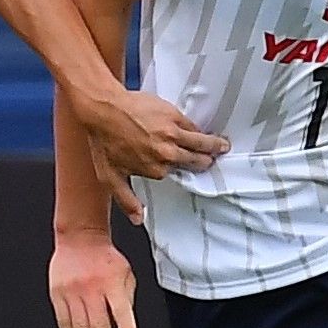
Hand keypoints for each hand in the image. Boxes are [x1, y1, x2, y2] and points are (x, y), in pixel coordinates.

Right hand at [49, 229, 139, 327]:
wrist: (80, 238)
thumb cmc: (105, 258)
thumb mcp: (125, 274)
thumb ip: (126, 299)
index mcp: (112, 281)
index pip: (121, 310)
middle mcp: (91, 287)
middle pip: (99, 325)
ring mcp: (72, 292)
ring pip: (80, 327)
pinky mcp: (57, 294)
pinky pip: (63, 321)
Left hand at [74, 87, 226, 221]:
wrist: (103, 109)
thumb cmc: (103, 141)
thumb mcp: (110, 177)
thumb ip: (126, 200)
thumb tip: (138, 219)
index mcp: (155, 169)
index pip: (177, 174)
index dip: (183, 171)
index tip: (188, 170)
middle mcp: (167, 153)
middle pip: (196, 160)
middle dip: (205, 161)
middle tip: (213, 160)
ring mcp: (172, 134)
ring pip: (200, 142)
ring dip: (214, 145)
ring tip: (223, 146)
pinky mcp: (174, 115)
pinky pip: (193, 125)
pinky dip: (199, 129)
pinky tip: (203, 129)